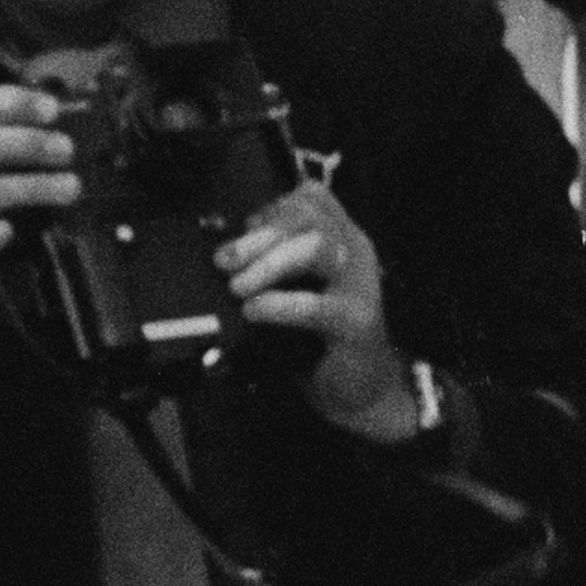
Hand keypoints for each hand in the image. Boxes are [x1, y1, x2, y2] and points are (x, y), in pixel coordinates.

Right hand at [0, 83, 81, 374]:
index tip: (51, 106)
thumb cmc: (14, 229)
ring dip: (29, 186)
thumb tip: (103, 140)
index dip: (7, 101)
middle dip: (24, 142)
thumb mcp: (32, 189)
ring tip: (71, 188)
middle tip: (67, 149)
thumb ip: (53, 165)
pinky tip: (9, 232)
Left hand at [218, 180, 420, 441]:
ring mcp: (362, 287)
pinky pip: (316, 305)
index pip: (312, 197)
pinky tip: (254, 312)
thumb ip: (271, 258)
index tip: (242, 232)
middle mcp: (356, 253)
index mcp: (342, 237)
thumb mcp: (293, 285)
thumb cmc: (318, 334)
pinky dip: (278, 305)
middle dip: (259, 235)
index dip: (271, 208)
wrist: (360, 388)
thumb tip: (224, 246)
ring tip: (237, 288)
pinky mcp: (358, 323)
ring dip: (268, 263)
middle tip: (224, 262)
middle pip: (310, 218)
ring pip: (316, 248)